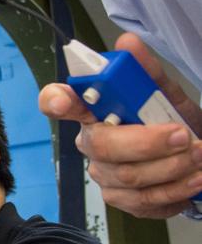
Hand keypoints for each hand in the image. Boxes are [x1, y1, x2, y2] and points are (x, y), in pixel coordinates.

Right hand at [39, 33, 201, 218]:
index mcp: (92, 109)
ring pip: (130, 176)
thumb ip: (146, 71)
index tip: (62, 101)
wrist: (195, 154)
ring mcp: (104, 174)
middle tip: (184, 136)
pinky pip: (144, 200)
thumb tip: (127, 43)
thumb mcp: (165, 93)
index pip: (57, 101)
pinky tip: (194, 177)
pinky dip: (176, 189)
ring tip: (201, 154)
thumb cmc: (172, 121)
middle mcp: (91, 142)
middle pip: (104, 146)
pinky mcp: (121, 199)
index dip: (55, 101)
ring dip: (173, 167)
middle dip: (148, 142)